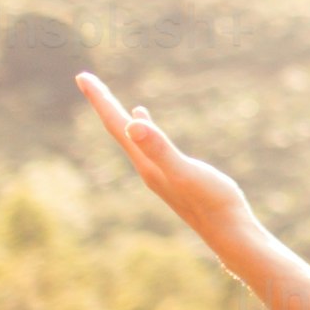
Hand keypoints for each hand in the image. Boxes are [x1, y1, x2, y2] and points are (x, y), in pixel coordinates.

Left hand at [77, 72, 256, 241]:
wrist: (228, 233)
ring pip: (131, 137)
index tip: (82, 76)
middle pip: (118, 129)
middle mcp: (147, 167)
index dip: (100, 100)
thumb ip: (159, 149)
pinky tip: (144, 121)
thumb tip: (132, 124)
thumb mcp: (185, 171)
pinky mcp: (173, 175)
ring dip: (118, 116)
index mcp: (146, 163)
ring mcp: (159, 172)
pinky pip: (148, 144)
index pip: (117, 125)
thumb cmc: (212, 202)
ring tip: (108, 99)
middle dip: (102, 103)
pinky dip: (142, 128)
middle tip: (84, 79)